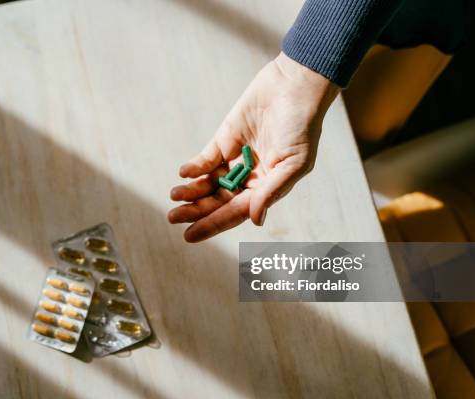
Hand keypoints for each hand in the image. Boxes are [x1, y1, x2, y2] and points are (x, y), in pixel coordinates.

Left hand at [168, 52, 339, 241]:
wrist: (293, 86)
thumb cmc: (302, 126)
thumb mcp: (294, 163)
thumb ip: (272, 191)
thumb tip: (255, 219)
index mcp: (266, 188)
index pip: (235, 212)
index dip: (212, 224)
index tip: (189, 235)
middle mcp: (249, 178)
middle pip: (217, 200)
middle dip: (195, 210)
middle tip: (173, 217)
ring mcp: (235, 159)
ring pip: (208, 182)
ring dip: (191, 191)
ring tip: (175, 196)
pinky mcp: (224, 139)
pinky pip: (205, 159)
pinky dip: (194, 167)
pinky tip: (184, 173)